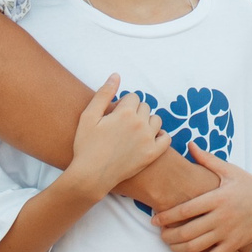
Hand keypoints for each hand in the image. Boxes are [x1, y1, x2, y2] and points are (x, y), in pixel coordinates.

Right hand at [62, 75, 170, 195]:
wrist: (91, 176)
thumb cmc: (86, 146)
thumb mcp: (88, 116)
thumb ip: (103, 94)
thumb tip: (116, 75)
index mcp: (126, 113)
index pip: (133, 97)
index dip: (123, 104)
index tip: (114, 114)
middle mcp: (140, 124)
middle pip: (145, 107)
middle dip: (134, 111)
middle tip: (121, 124)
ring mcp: (148, 140)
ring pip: (156, 120)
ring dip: (147, 122)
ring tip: (133, 131)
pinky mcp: (152, 154)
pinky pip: (166, 138)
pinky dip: (160, 136)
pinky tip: (149, 138)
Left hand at [155, 150, 251, 251]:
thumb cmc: (249, 186)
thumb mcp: (230, 171)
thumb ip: (208, 160)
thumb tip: (189, 144)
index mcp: (218, 197)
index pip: (186, 209)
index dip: (167, 216)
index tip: (154, 219)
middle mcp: (222, 217)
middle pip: (187, 231)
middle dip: (168, 235)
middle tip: (159, 233)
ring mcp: (229, 233)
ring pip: (196, 247)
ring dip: (178, 248)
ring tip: (170, 244)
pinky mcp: (235, 246)